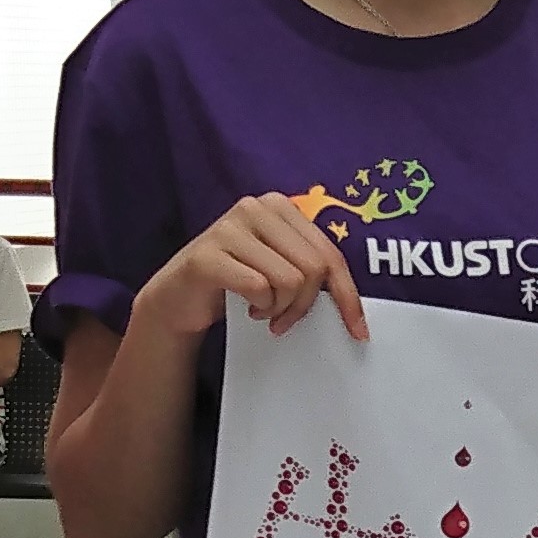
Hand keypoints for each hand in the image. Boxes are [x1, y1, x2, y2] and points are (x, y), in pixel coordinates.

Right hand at [134, 192, 364, 347]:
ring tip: (264, 311)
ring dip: (281, 308)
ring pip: (290, 280)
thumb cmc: (237, 282)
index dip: (347, 296)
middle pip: (313, 268)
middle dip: (304, 305)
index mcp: (280, 206)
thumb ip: (310, 269)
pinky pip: (258, 288)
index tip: (358, 330)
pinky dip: (259, 307)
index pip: (330, 253)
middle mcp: (256, 207)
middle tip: (285, 319)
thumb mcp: (280, 268)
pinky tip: (248, 308)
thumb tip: (352, 304)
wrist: (179, 296)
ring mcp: (229, 227)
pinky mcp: (208, 254)